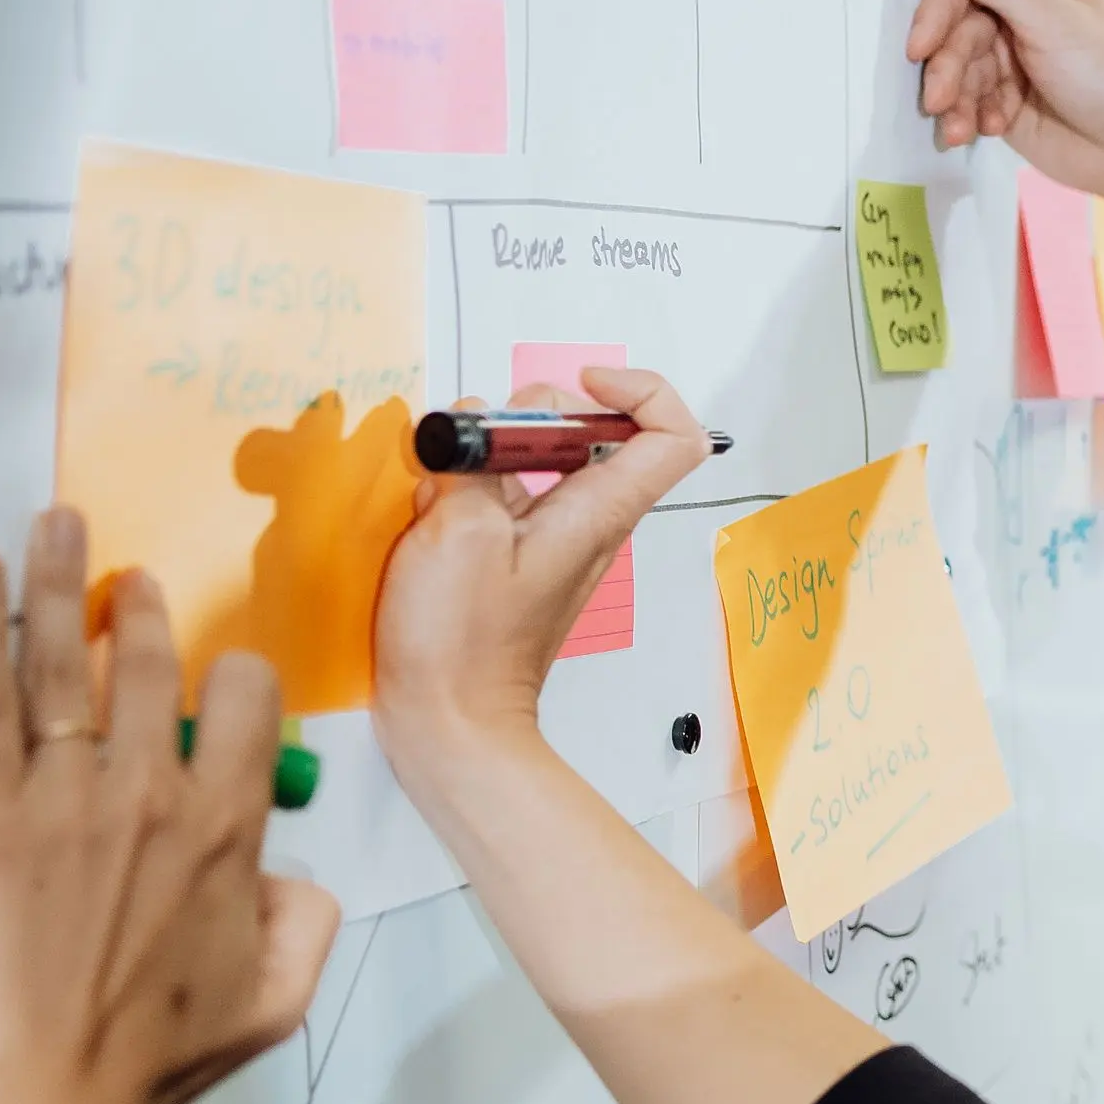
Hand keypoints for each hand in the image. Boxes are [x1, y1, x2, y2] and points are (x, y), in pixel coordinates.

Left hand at [0, 511, 340, 1103]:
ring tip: (57, 523)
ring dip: (62, 582)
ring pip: (67, 662)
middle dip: (142, 610)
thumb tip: (288, 873)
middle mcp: (153, 796)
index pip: (243, 705)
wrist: (49, 1102)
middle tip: (126, 582)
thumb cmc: (161, 1060)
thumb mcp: (278, 1000)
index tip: (213, 682)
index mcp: (230, 833)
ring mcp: (65, 799)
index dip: (231, 680)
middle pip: (153, 664)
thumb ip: (307, 922)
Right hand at [372, 365, 713, 806]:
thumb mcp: (459, 530)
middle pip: (589, 431)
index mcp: (599, 512)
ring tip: (442, 494)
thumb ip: (473, 464)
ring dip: (482, 455)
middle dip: (528, 415)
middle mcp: (589, 520)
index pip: (674, 434)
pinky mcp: (513, 554)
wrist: (449, 720)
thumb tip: (470, 430)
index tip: (580, 383)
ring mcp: (551, 537)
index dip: (640, 390)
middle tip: (479, 446)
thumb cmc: (460, 640)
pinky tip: (429, 518)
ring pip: (532, 458)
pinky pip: (497, 494)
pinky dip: (462, 489)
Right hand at [907, 0, 1103, 193]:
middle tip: (939, 100)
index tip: (919, 48)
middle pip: (953, 31)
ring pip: (957, 71)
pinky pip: (969, 102)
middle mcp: (1016, 11)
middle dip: (946, 68)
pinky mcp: (1007, 100)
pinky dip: (969, 117)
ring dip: (954, 100)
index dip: (935, 15)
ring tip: (960, 127)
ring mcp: (1010, 58)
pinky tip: (985, 131)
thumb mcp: (1051, 20)